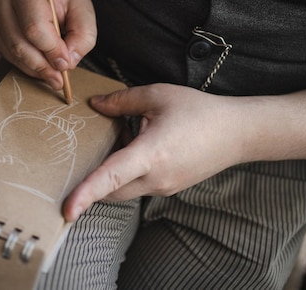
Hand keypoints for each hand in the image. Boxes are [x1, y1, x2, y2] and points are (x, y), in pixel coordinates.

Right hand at [0, 0, 95, 89]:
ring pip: (12, 53)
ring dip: (34, 69)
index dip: (52, 50)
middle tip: (60, 79)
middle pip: (19, 43)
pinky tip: (40, 67)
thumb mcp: (82, 9)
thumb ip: (82, 35)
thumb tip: (68, 63)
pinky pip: (6, 55)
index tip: (66, 64)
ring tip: (53, 76)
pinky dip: (25, 66)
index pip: (34, 27)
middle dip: (42, 65)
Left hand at [61, 81, 305, 221]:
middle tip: (86, 152)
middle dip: (94, 179)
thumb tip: (94, 104)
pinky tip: (139, 145)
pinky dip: (130, 172)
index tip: (67, 209)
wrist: (238, 133)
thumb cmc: (199, 111)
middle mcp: (156, 179)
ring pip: (125, 189)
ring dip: (114, 173)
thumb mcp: (158, 95)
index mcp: (151, 155)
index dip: (86, 193)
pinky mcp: (170, 188)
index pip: (111, 178)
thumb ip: (122, 101)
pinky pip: (140, 186)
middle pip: (111, 190)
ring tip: (124, 138)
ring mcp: (164, 188)